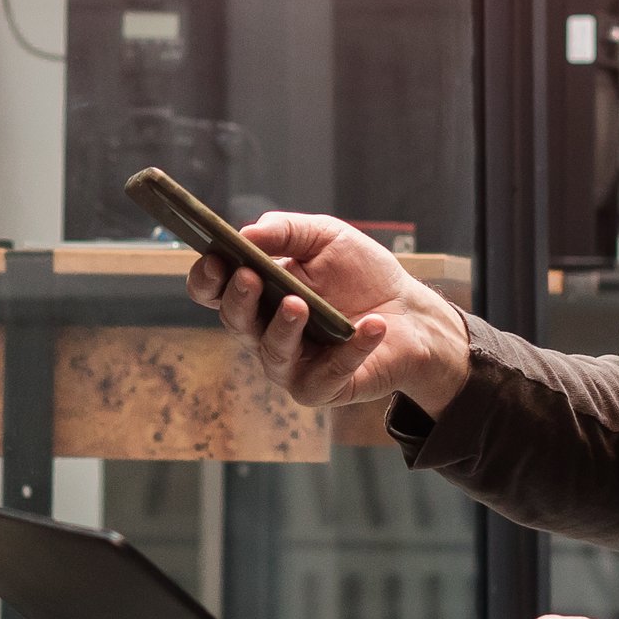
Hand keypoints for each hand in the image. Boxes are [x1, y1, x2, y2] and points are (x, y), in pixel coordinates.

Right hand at [184, 211, 473, 415]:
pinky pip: (329, 374)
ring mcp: (292, 364)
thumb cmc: (362, 275)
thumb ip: (286, 231)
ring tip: (300, 305)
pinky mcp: (324, 387)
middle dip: (239, 300)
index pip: (214, 291)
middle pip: (236, 322)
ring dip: (283, 329)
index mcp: (258, 295)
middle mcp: (265, 332)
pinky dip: (352, 349)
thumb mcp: (325, 237)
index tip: (215, 258)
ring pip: (273, 353)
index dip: (207, 278)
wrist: (412, 313)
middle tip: (250, 277)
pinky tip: (371, 325)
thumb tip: (246, 233)